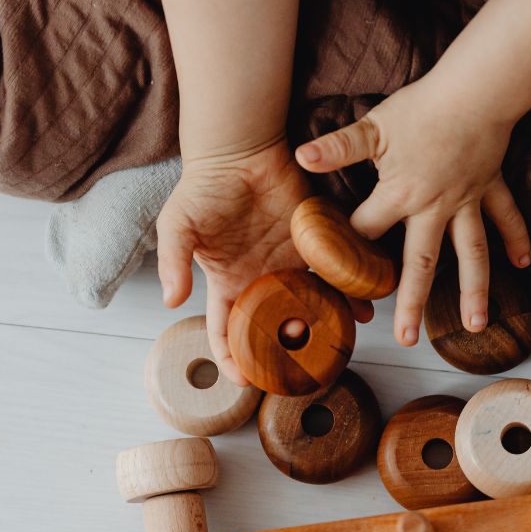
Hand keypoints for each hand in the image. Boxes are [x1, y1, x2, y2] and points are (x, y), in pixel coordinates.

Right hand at [157, 141, 371, 383]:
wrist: (240, 151)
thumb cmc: (204, 188)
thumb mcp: (177, 225)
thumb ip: (173, 262)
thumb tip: (171, 302)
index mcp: (228, 284)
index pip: (226, 332)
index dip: (232, 359)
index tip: (246, 381)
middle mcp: (261, 281)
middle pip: (274, 328)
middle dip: (286, 353)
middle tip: (302, 373)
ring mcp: (289, 264)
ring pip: (309, 306)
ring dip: (324, 326)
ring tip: (339, 345)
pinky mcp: (314, 244)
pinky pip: (332, 273)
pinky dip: (346, 290)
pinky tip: (359, 306)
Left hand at [295, 76, 530, 346]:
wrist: (475, 90)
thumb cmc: (422, 107)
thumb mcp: (373, 127)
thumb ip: (339, 147)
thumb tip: (302, 158)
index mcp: (401, 195)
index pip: (366, 231)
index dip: (345, 253)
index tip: (332, 282)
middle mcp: (435, 208)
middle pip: (421, 262)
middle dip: (411, 301)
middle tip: (406, 339)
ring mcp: (467, 202)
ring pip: (472, 253)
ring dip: (475, 290)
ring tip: (474, 326)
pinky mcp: (490, 188)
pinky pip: (506, 218)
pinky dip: (516, 239)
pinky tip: (521, 265)